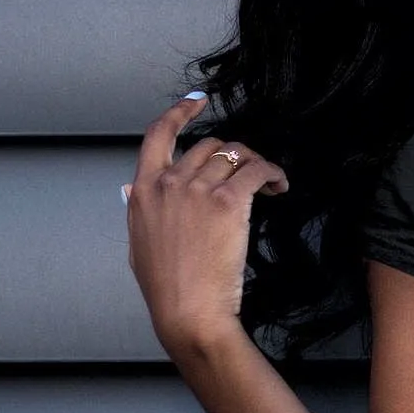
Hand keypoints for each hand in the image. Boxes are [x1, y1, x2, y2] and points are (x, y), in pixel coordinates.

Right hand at [123, 92, 288, 355]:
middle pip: (208, 146)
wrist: (187, 310)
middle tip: (248, 173)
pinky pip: (257, 171)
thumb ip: (139, 212)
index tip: (196, 102)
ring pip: (235, 155)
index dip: (179, 113)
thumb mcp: (139, 244)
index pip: (158, 136)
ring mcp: (197, 190)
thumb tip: (133, 194)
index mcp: (142, 191)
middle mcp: (168, 183)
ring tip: (269, 182)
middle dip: (232, 155)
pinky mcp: (227, 201)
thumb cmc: (167, 287)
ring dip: (256, 164)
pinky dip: (273, 173)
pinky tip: (280, 185)